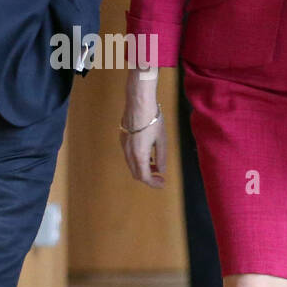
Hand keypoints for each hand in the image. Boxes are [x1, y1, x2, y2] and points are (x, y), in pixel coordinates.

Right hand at [120, 72, 165, 186]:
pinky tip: (147, 154)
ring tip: (155, 165)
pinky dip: (138, 161)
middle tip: (160, 177)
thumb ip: (161, 157)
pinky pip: (129, 156)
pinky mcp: (123, 138)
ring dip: (143, 169)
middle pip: (136, 174)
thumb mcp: (162, 140)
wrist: (138, 102)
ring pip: (132, 165)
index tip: (162, 183)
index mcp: (139, 155)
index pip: (145, 177)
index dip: (154, 184)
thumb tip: (161, 170)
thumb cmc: (152, 119)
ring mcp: (124, 145)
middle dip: (148, 178)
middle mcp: (129, 153)